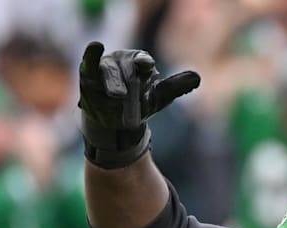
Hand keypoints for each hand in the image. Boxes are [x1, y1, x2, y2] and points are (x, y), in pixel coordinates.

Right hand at [77, 41, 200, 167]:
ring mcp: (105, 66)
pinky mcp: (89, 73)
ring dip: (112, 83)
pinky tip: (95, 46)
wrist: (116, 122)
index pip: (142, 60)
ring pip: (108, 71)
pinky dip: (91, 55)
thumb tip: (197, 78)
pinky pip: (89, 62)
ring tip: (117, 96)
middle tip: (123, 96)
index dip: (144, 62)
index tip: (146, 65)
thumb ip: (175, 86)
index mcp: (140, 62)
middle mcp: (123, 60)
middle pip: (125, 67)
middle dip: (125, 81)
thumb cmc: (137, 103)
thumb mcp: (158, 97)